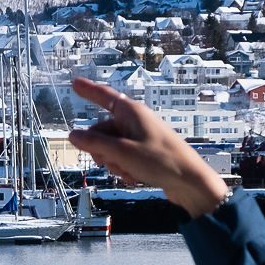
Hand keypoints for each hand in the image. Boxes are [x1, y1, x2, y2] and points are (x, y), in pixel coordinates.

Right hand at [67, 77, 229, 217]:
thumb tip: (73, 135)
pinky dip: (124, 168)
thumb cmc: (162, 161)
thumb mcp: (123, 153)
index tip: (75, 83)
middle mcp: (135, 121)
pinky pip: (123, 158)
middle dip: (100, 149)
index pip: (104, 96)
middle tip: (110, 162)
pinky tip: (134, 178)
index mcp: (131, 112)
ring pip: (111, 147)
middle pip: (102, 130)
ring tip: (129, 172)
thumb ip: (96, 143)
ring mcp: (140, 137)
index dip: (88, 90)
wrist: (190, 182)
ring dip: (113, 162)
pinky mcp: (145, 153)